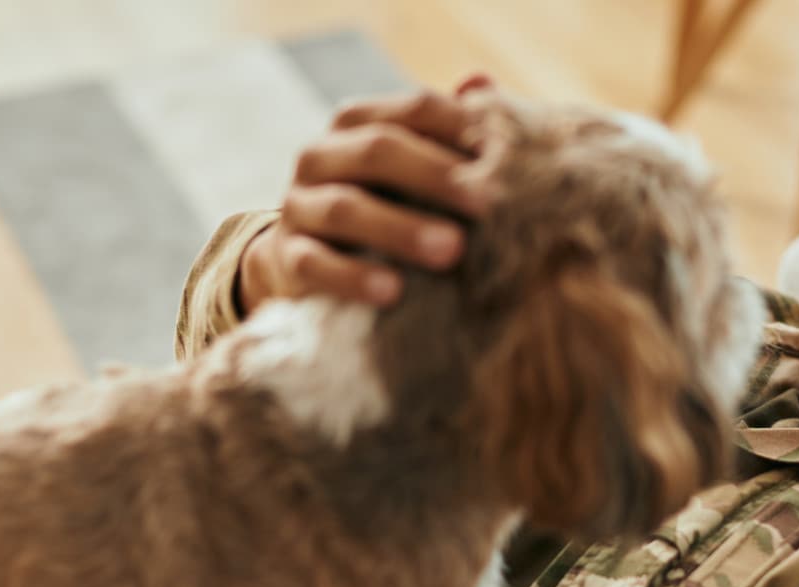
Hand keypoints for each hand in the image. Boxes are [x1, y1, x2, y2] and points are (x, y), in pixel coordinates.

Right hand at [240, 77, 497, 312]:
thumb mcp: (415, 174)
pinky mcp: (287, 258)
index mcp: (358, 124)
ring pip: (345, 209)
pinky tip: (392, 292)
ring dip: (401, 229)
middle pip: (378, 151)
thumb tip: (482, 82)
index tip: (511, 159)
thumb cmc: (384, 209)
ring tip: (451, 251)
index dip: (463, 129)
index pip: (415, 111)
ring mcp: (299, 206)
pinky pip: (315, 264)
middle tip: (489, 206)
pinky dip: (353, 278)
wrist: (308, 266)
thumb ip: (449, 133)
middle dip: (436, 176)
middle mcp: (321, 156)